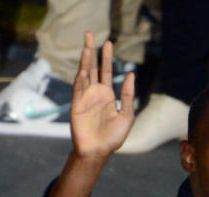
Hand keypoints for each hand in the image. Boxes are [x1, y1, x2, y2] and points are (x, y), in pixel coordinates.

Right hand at [69, 31, 135, 159]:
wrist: (98, 151)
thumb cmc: (113, 137)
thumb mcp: (126, 115)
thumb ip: (128, 95)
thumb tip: (131, 74)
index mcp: (106, 94)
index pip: (106, 71)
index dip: (106, 57)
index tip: (108, 42)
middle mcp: (94, 93)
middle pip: (92, 67)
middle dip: (91, 51)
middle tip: (90, 33)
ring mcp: (84, 98)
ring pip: (84, 74)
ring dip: (85, 61)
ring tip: (87, 46)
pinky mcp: (76, 105)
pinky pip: (78, 89)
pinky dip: (80, 79)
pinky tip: (83, 68)